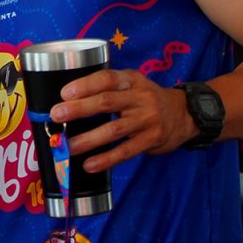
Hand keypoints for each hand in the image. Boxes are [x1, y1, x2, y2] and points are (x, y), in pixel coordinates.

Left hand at [48, 68, 194, 172]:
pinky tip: (90, 164)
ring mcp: (147, 120)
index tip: (65, 93)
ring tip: (68, 145)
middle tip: (57, 115)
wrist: (184, 114)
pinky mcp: (151, 140)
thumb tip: (69, 100)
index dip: (85, 85)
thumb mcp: (132, 84)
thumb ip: (108, 88)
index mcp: (132, 80)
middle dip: (79, 109)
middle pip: (107, 102)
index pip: (107, 79)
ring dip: (89, 139)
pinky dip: (106, 159)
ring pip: (114, 129)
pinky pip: (126, 151)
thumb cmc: (146, 99)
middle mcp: (140, 98)